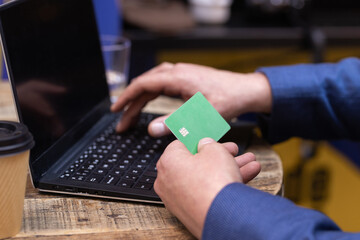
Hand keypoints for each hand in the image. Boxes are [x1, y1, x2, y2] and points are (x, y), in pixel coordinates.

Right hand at [111, 62, 271, 136]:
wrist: (246, 91)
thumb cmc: (229, 101)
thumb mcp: (202, 116)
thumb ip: (176, 123)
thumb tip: (151, 130)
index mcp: (178, 77)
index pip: (143, 84)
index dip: (126, 97)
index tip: (115, 109)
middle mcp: (177, 71)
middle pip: (144, 84)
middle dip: (130, 103)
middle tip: (121, 122)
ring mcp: (181, 73)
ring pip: (152, 83)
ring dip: (140, 99)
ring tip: (130, 115)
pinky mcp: (186, 78)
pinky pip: (161, 83)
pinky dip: (150, 94)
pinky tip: (148, 102)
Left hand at [154, 138, 260, 238]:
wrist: (222, 216)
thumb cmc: (213, 181)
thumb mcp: (215, 150)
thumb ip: (208, 144)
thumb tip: (204, 145)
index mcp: (168, 161)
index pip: (181, 145)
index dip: (200, 141)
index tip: (212, 141)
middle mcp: (168, 180)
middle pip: (197, 162)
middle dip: (220, 155)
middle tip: (233, 151)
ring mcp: (178, 198)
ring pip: (205, 177)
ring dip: (227, 168)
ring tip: (249, 162)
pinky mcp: (190, 211)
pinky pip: (206, 192)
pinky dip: (222, 185)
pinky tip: (246, 176)